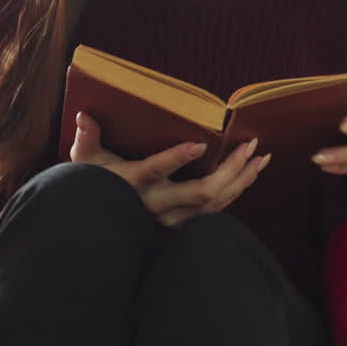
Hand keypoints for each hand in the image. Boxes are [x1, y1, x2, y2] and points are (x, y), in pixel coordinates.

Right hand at [70, 111, 270, 226]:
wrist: (96, 231)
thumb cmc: (91, 189)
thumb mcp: (85, 164)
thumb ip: (87, 140)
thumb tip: (84, 115)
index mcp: (134, 184)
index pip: (156, 171)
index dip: (177, 158)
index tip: (199, 144)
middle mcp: (158, 205)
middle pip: (203, 192)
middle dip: (232, 168)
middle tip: (251, 145)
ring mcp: (173, 218)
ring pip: (216, 203)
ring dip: (242, 179)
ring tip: (262, 158)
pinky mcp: (183, 223)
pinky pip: (216, 209)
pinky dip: (236, 190)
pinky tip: (250, 175)